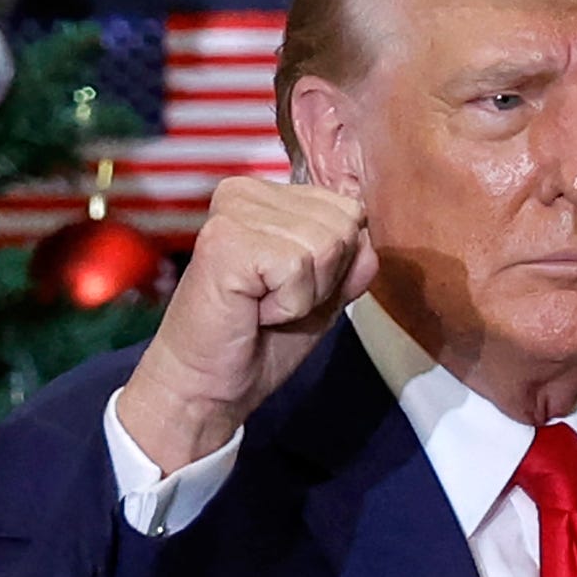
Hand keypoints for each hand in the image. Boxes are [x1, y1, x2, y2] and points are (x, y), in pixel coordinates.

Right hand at [114, 177, 376, 471]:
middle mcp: (247, 192)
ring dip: (304, 294)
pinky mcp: (226, 240)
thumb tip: (368, 239)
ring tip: (261, 305)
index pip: (350, 211)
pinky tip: (252, 308)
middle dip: (324, 278)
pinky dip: (287, 304)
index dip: (337, 266)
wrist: (208, 385)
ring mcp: (234, 212)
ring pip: (327, 245)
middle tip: (274, 300)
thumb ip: (351, 263)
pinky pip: (298, 266)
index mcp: (269, 196)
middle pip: (344, 225)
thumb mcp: (323, 296)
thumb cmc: (256, 341)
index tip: (289, 287)